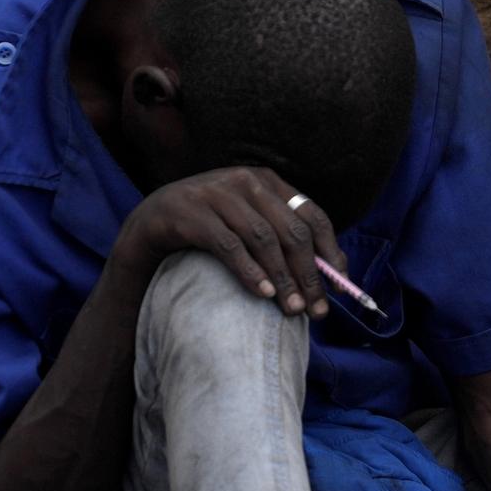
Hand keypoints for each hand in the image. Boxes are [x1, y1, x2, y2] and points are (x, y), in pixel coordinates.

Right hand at [114, 167, 345, 317]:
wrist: (150, 225)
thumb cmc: (210, 230)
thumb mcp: (250, 227)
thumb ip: (284, 241)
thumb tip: (334, 276)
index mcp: (267, 182)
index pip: (312, 216)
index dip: (331, 254)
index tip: (341, 288)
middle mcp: (244, 181)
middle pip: (291, 231)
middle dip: (308, 275)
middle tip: (317, 310)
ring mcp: (215, 193)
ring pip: (263, 239)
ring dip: (282, 278)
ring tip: (292, 310)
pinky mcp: (189, 212)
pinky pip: (228, 245)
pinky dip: (249, 271)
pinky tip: (263, 294)